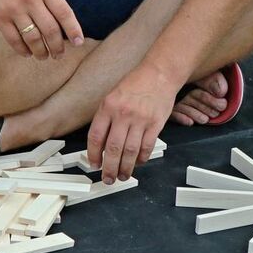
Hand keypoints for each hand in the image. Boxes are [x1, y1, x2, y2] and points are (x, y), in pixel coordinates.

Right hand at [0, 0, 84, 59]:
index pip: (64, 12)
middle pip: (50, 30)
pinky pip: (15, 40)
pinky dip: (23, 50)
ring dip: (41, 52)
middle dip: (57, 46)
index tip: (79, 42)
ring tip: (43, 56)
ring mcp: (14, 9)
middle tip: (59, 55)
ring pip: (33, 38)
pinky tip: (26, 53)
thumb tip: (62, 21)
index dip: (73, 29)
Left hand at [87, 65, 176, 182]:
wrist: (159, 73)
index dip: (93, 154)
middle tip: (108, 178)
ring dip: (126, 168)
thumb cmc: (135, 84)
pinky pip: (146, 147)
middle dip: (109, 168)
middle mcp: (122, 114)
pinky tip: (138, 162)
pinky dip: (141, 158)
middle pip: (112, 149)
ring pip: (130, 152)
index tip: (94, 165)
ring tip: (123, 175)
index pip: (95, 137)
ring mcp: (140, 120)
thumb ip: (106, 118)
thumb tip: (100, 145)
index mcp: (108, 106)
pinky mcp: (155, 124)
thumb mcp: (113, 96)